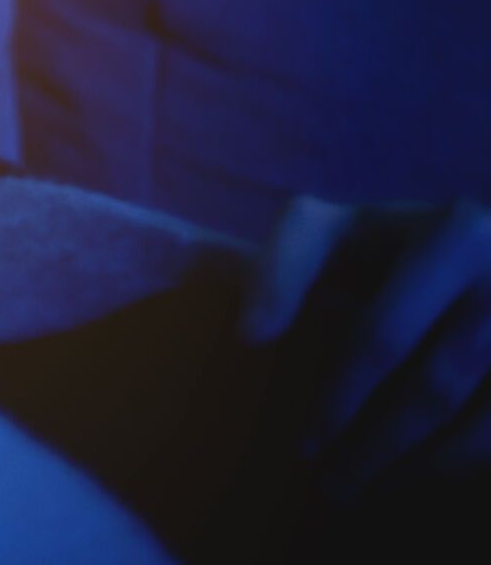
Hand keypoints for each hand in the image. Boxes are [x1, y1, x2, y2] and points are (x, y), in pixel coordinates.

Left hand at [242, 197, 490, 497]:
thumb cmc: (393, 244)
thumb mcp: (336, 230)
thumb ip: (285, 264)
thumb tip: (252, 334)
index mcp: (453, 235)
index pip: (383, 336)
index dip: (339, 396)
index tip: (304, 445)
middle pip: (432, 390)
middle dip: (374, 447)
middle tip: (328, 487)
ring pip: (475, 424)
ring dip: (419, 467)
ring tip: (366, 491)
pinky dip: (462, 463)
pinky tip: (425, 479)